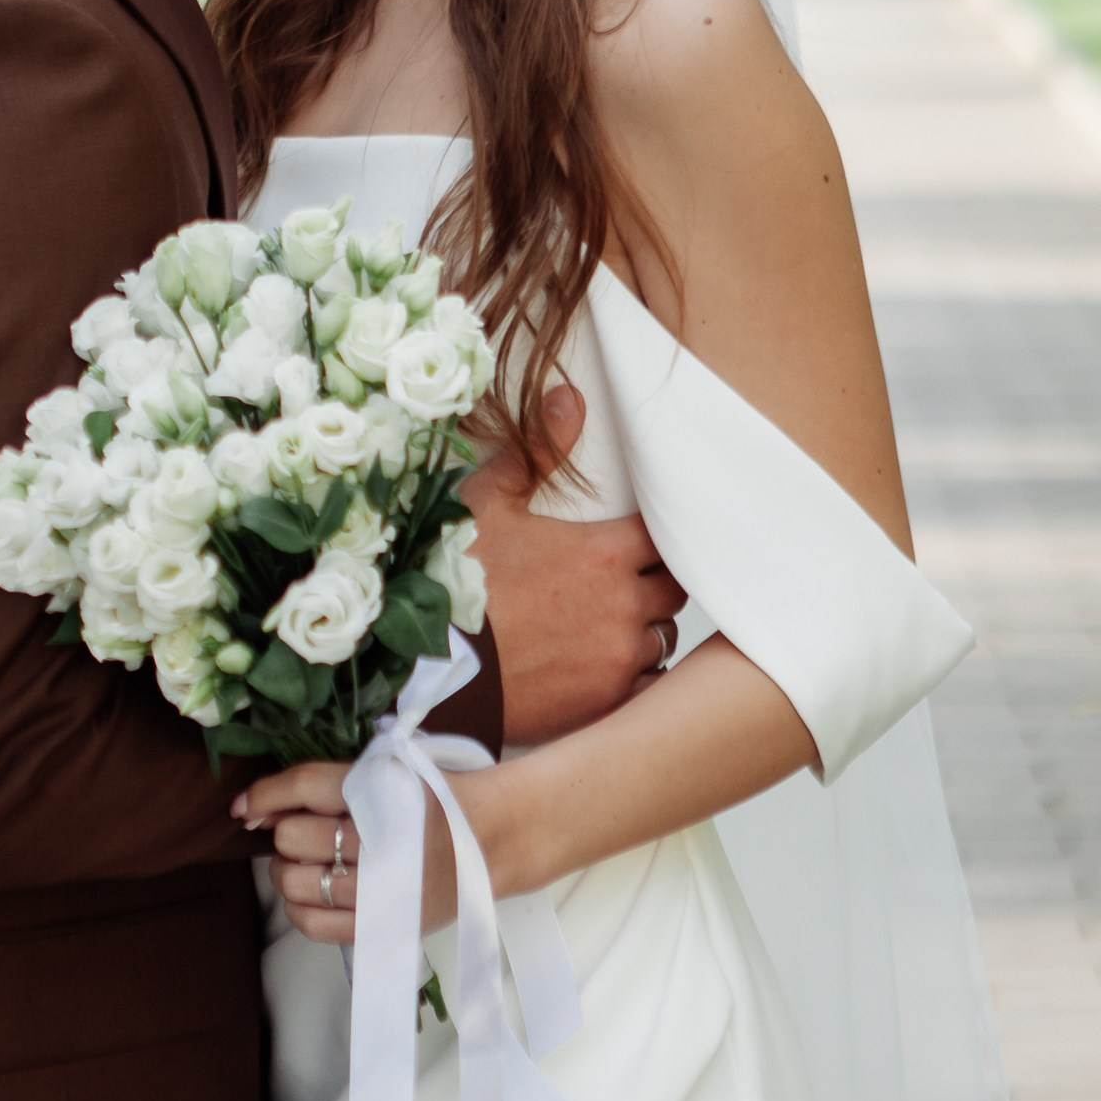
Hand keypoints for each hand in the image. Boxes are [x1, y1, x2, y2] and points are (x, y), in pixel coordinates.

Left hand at [232, 761, 459, 942]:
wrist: (486, 838)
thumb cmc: (426, 800)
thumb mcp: (384, 771)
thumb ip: (324, 784)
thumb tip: (251, 810)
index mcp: (380, 790)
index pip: (304, 787)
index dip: (265, 795)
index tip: (245, 808)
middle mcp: (379, 838)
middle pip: (292, 839)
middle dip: (287, 836)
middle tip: (303, 837)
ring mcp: (380, 888)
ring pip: (294, 883)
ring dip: (289, 873)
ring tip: (308, 866)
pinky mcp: (382, 925)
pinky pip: (312, 925)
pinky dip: (299, 909)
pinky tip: (312, 894)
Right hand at [464, 386, 685, 745]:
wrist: (427, 666)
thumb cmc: (452, 582)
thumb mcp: (487, 505)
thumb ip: (534, 453)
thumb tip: (568, 396)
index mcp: (603, 552)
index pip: (664, 537)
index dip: (655, 537)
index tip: (638, 541)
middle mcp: (622, 605)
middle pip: (673, 588)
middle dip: (655, 581)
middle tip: (626, 581)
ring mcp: (618, 659)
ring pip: (664, 638)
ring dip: (646, 629)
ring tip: (613, 627)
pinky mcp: (606, 704)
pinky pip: (653, 689)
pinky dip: (641, 680)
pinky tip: (613, 671)